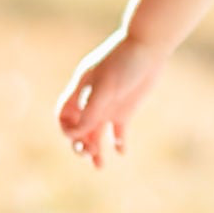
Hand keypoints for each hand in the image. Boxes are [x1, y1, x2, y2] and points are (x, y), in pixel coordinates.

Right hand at [55, 30, 168, 168]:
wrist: (149, 46)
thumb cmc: (124, 62)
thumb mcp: (106, 86)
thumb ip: (90, 110)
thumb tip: (75, 135)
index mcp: (81, 91)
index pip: (64, 115)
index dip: (66, 129)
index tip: (78, 135)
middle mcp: (93, 101)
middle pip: (79, 129)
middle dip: (80, 144)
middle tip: (89, 153)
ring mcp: (109, 106)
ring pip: (97, 134)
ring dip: (96, 150)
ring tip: (99, 166)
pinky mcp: (126, 109)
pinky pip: (119, 132)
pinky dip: (119, 143)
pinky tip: (122, 151)